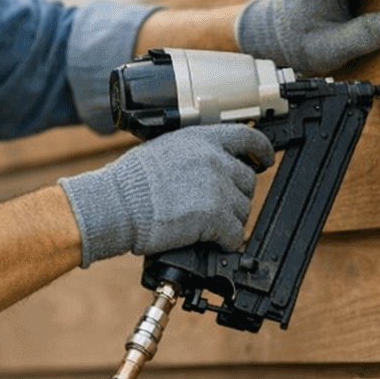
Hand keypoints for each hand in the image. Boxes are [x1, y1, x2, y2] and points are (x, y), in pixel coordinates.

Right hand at [59, 125, 274, 266]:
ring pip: (243, 209)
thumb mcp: (165, 148)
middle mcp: (215, 159)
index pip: (248, 137)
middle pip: (247, 180)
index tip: (264, 159)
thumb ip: (195, 153)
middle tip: (214, 205)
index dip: (261, 150)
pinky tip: (210, 240)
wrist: (116, 204)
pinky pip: (235, 234)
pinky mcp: (215, 217)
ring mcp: (217, 188)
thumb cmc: (130, 182)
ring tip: (203, 224)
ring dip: (228, 220)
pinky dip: (225, 241)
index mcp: (203, 138)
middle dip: (235, 195)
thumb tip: (211, 165)